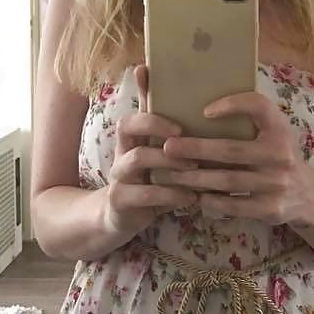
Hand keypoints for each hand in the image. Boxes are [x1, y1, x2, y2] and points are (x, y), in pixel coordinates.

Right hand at [104, 65, 198, 235]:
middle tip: (183, 133)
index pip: (135, 106)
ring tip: (195, 166)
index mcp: (132, 137)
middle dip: (156, 125)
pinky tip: (191, 197)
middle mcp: (122, 151)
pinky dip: (171, 194)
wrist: (121, 216)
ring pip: (138, 158)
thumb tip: (190, 101)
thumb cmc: (148, 179)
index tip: (169, 98)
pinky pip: (145, 194)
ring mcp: (119, 175)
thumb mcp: (157, 155)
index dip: (144, 97)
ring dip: (169, 160)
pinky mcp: (120, 199)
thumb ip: (169, 133)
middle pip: (127, 126)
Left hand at [163, 91, 313, 224]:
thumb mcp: (275, 131)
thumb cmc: (279, 155)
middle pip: (231, 150)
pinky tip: (192, 195)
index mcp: (280, 130)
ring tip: (169, 174)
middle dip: (196, 148)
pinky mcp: (270, 209)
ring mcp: (276, 184)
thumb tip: (202, 106)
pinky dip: (209, 201)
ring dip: (194, 178)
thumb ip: (251, 117)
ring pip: (226, 181)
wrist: (308, 195)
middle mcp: (281, 155)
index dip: (233, 104)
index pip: (259, 107)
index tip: (204, 111)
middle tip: (167, 147)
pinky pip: (232, 206)